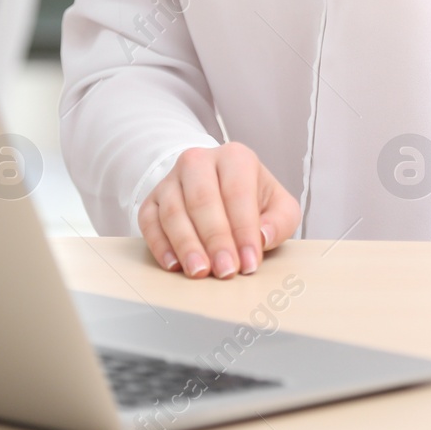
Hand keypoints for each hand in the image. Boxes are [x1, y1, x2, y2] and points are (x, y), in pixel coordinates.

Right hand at [138, 141, 300, 278]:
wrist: (220, 189)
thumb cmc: (253, 200)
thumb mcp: (279, 207)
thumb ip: (279, 221)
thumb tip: (263, 237)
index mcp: (235, 158)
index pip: (238, 193)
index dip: (244, 231)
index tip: (249, 262)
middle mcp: (199, 162)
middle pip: (203, 200)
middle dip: (215, 240)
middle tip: (225, 270)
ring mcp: (171, 180)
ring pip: (174, 212)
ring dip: (187, 245)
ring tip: (200, 271)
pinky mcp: (152, 200)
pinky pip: (150, 222)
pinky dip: (160, 245)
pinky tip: (174, 265)